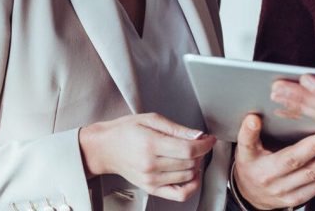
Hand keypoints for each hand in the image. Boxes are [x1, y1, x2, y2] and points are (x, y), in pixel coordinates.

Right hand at [79, 113, 214, 201]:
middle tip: (197, 142)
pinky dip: (192, 185)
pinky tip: (192, 174)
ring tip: (189, 154)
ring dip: (196, 165)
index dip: (205, 144)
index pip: (188, 149)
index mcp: (151, 144)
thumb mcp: (151, 119)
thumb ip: (176, 128)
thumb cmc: (125, 131)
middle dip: (200, 151)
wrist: (106, 148)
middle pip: (190, 163)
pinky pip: (180, 194)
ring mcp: (151, 180)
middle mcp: (151, 165)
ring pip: (188, 176)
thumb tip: (197, 135)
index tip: (209, 139)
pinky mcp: (151, 189)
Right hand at [233, 114, 314, 208]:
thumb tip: (253, 118)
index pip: (290, 157)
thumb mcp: (244, 151)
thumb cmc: (250, 165)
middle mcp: (280, 184)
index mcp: (265, 169)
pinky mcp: (301, 198)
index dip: (311, 147)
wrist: (250, 194)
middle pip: (308, 168)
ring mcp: (292, 193)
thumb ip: (248, 134)